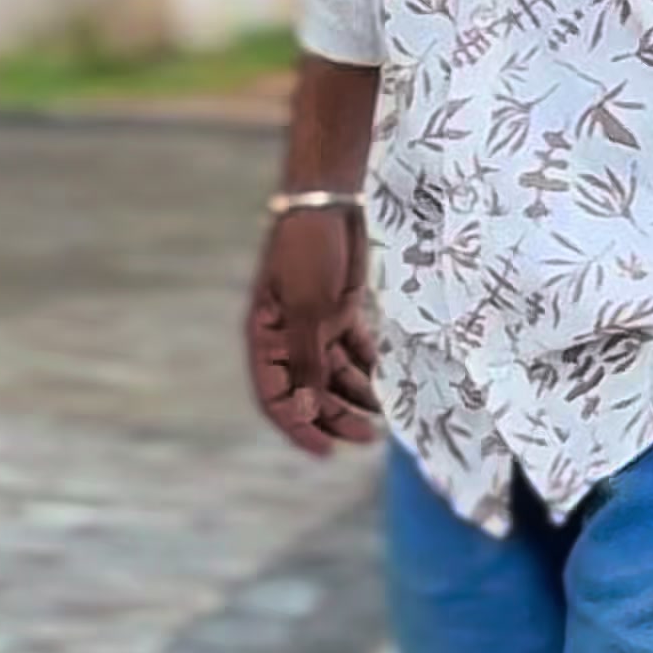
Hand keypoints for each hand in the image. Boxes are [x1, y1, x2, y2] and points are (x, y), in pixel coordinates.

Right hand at [246, 207, 381, 459]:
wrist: (328, 201)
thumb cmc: (306, 251)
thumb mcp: (307, 309)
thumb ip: (308, 361)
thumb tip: (307, 411)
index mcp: (266, 338)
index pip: (276, 397)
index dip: (298, 426)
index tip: (326, 451)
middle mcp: (288, 337)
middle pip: (309, 391)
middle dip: (336, 416)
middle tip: (368, 437)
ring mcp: (315, 324)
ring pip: (334, 374)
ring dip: (355, 395)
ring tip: (382, 416)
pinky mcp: (339, 310)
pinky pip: (353, 349)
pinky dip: (368, 366)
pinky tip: (387, 382)